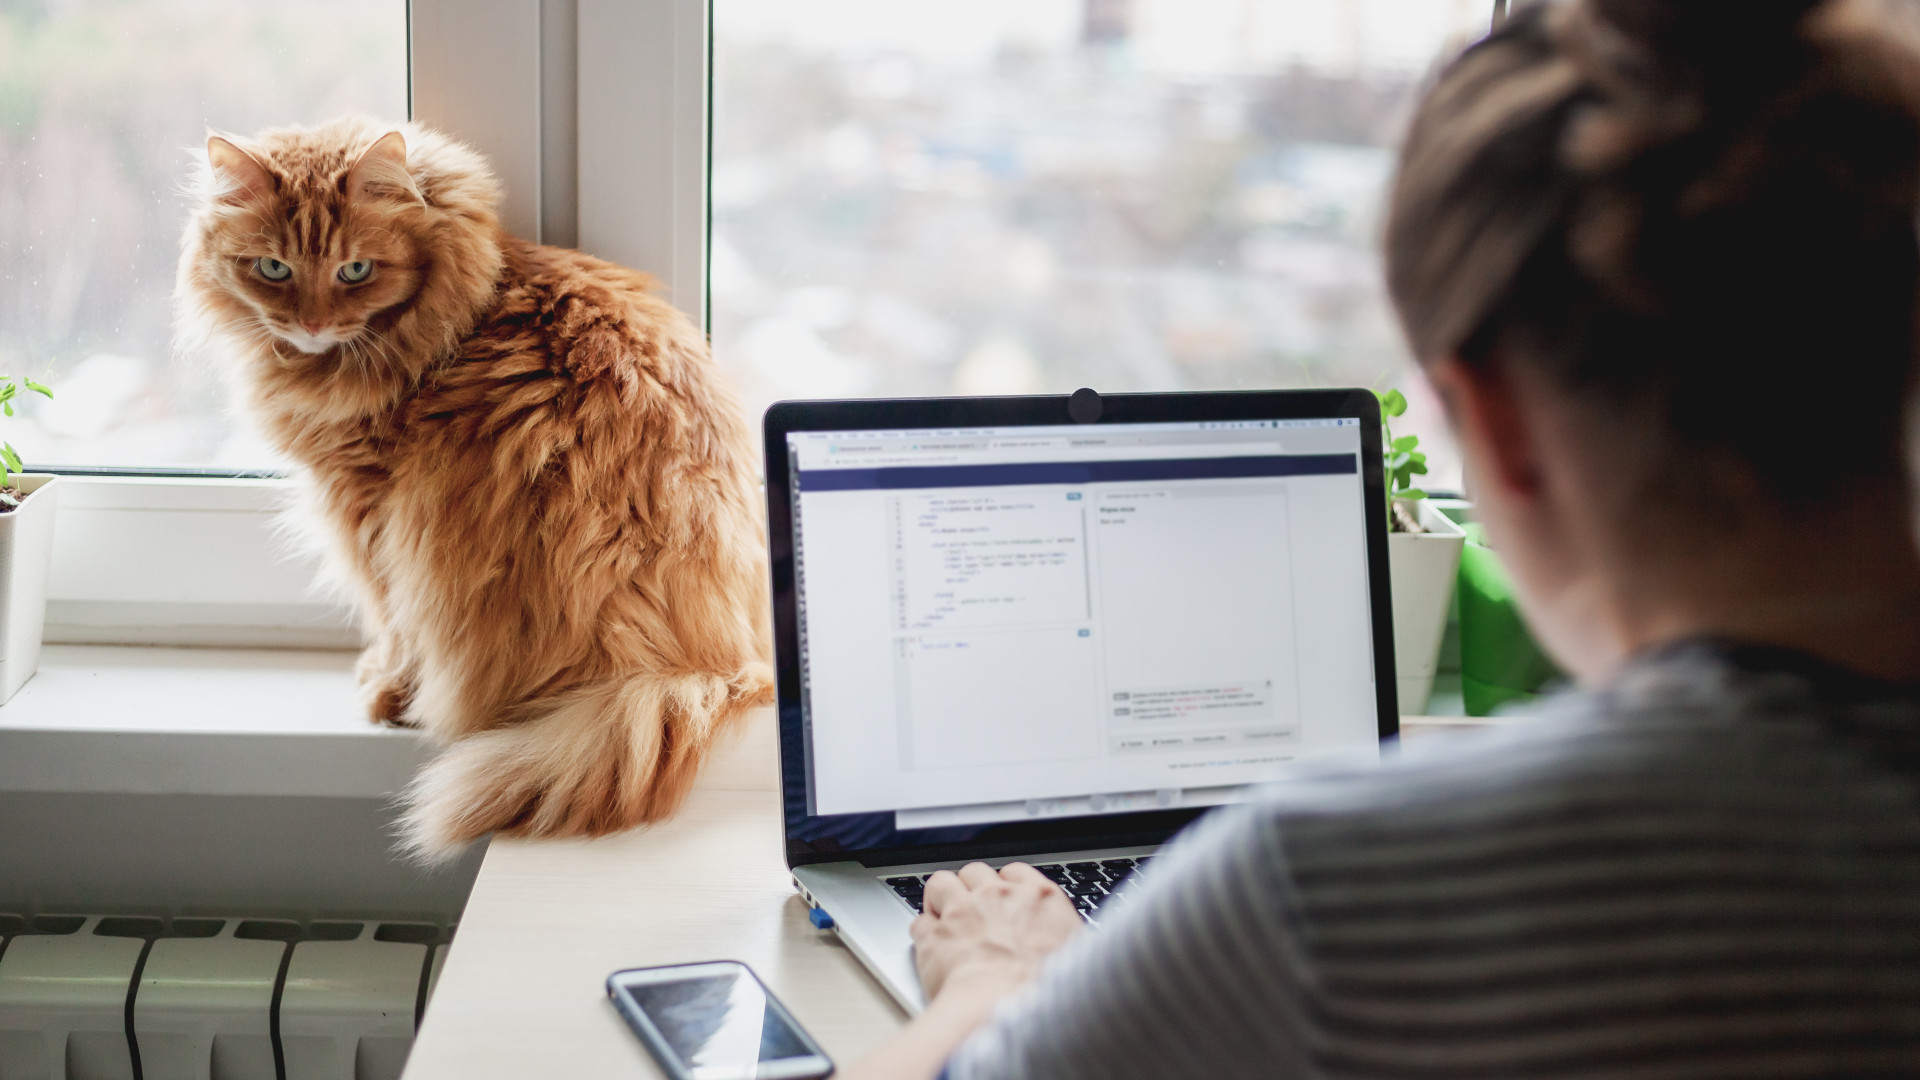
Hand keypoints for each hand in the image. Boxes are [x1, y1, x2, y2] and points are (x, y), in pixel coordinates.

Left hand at [910, 862, 1083, 1000]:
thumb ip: (1062, 934)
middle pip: (975, 872)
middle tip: (974, 912)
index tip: (1002, 901)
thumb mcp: (1075, 956)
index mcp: (1038, 897)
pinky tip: (932, 945)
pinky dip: (924, 933)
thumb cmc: (1042, 990)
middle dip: (971, 888)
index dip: (1004, 887)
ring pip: (941, 882)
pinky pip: (920, 922)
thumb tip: (1063, 940)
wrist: (1003, 1008)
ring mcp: (962, 911)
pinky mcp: (933, 935)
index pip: (1014, 873)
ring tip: (945, 916)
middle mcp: (997, 896)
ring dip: (941, 897)